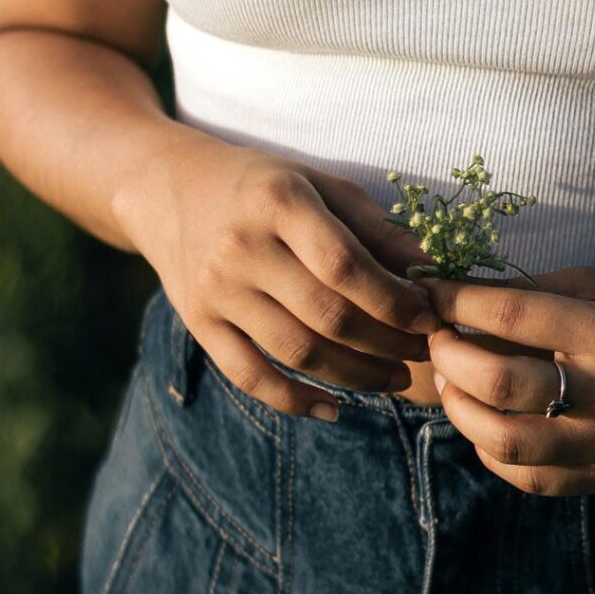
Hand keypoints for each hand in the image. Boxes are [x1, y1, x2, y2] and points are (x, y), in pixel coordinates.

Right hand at [115, 136, 440, 418]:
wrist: (165, 187)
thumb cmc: (261, 185)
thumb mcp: (317, 184)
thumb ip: (374, 226)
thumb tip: (430, 271)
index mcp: (280, 202)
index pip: (346, 266)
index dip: (394, 301)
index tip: (429, 320)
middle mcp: (243, 247)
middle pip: (327, 315)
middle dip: (386, 344)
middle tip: (421, 354)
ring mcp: (216, 289)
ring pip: (296, 351)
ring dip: (355, 376)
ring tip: (394, 379)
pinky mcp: (198, 322)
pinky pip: (249, 375)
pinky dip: (293, 400)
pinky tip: (333, 409)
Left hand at [419, 266, 594, 495]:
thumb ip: (533, 293)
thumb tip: (457, 295)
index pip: (511, 316)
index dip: (457, 303)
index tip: (430, 293)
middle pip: (500, 384)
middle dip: (449, 358)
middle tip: (436, 340)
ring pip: (505, 442)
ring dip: (460, 410)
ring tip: (453, 383)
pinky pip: (529, 478)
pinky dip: (491, 450)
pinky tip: (485, 422)